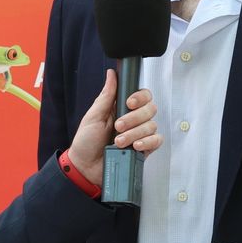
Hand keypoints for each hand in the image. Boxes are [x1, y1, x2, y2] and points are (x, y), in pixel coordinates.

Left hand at [67, 69, 159, 185]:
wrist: (85, 168)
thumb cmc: (86, 142)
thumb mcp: (93, 116)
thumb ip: (106, 96)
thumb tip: (112, 74)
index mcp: (122, 109)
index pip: (143, 96)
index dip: (140, 97)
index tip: (129, 103)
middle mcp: (134, 120)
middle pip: (150, 109)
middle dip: (134, 118)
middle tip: (118, 127)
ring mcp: (140, 135)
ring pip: (151, 126)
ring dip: (135, 133)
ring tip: (119, 141)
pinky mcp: (144, 150)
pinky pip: (156, 141)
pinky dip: (147, 142)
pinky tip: (135, 146)